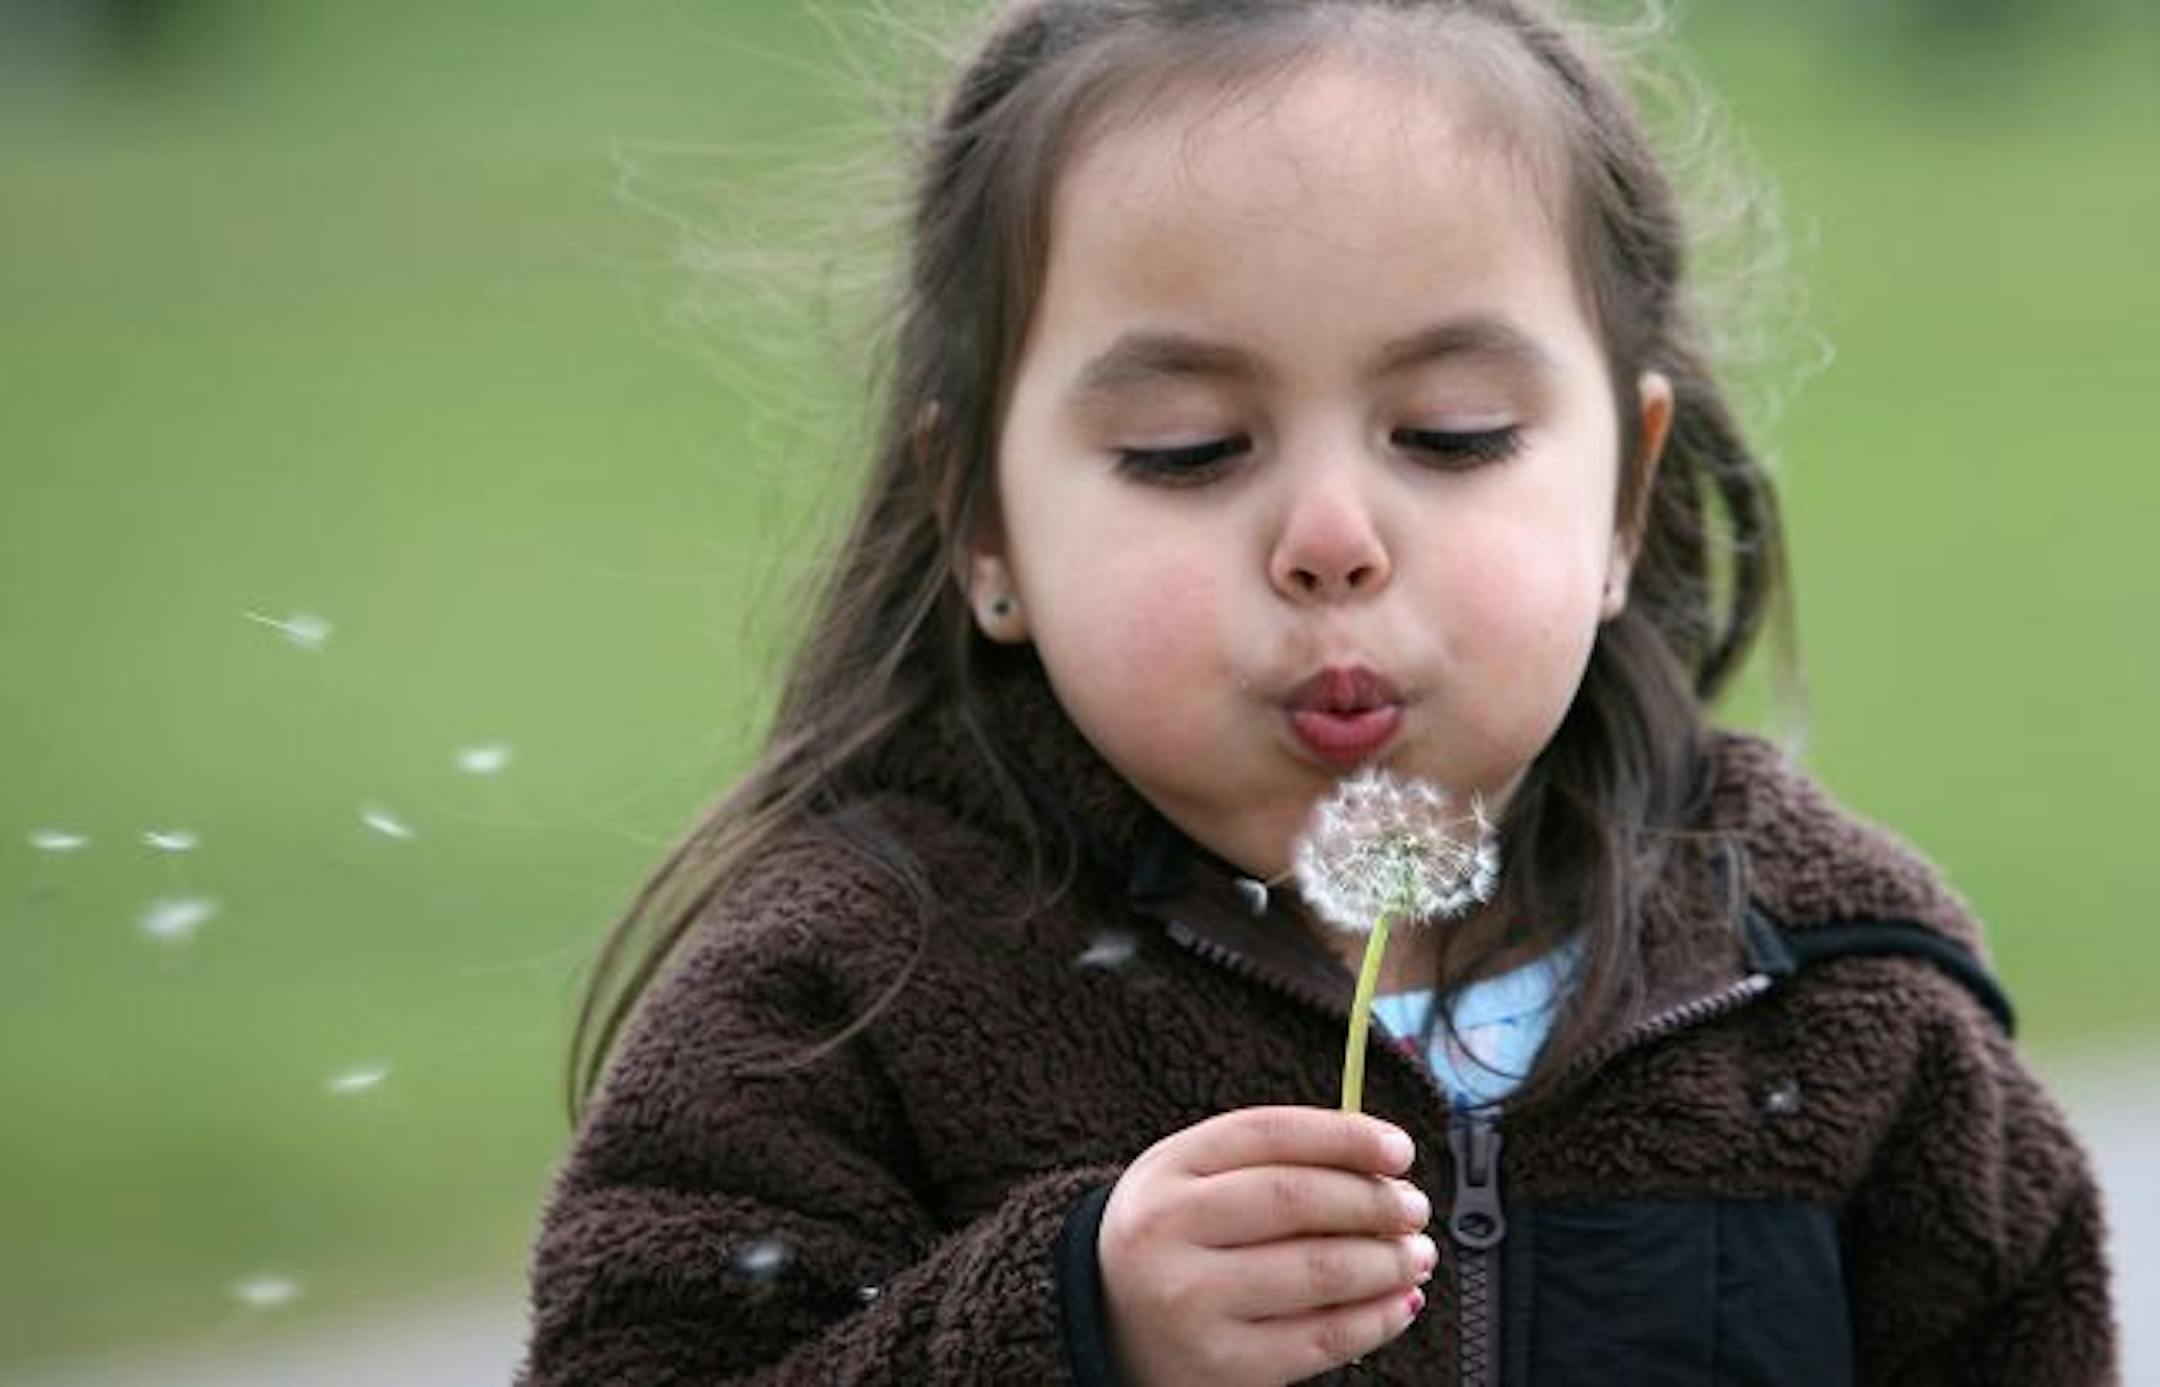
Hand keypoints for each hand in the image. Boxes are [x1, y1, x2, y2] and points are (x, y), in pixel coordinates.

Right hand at [1097, 1106, 1435, 1385]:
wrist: (1105, 1327)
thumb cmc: (1173, 1241)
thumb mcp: (1191, 1180)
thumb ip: (1269, 1160)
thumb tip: (1379, 1163)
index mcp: (1166, 1171)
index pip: (1269, 1133)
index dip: (1346, 1136)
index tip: (1399, 1149)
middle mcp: (1169, 1233)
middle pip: (1297, 1199)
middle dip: (1375, 1201)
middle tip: (1413, 1207)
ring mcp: (1193, 1304)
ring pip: (1319, 1270)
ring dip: (1387, 1261)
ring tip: (1414, 1254)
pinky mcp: (1223, 1367)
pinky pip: (1322, 1339)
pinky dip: (1377, 1319)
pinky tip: (1400, 1302)